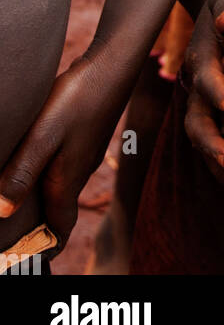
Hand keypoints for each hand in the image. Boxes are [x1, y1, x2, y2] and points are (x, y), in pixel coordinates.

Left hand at [0, 55, 125, 250]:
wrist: (112, 64)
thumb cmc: (78, 98)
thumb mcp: (43, 136)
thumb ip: (22, 172)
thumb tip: (1, 211)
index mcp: (68, 181)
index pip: (60, 230)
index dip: (45, 249)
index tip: (27, 260)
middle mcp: (78, 172)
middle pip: (59, 212)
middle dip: (39, 228)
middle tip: (13, 234)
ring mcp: (84, 153)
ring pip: (61, 188)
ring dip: (42, 201)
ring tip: (15, 199)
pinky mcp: (83, 135)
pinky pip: (63, 167)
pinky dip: (47, 176)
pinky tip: (33, 160)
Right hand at [183, 0, 223, 204]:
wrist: (218, 11)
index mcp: (202, 59)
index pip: (205, 77)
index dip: (215, 92)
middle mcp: (197, 88)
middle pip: (196, 121)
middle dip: (211, 143)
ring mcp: (204, 107)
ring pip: (205, 143)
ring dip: (221, 170)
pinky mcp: (215, 118)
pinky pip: (219, 148)